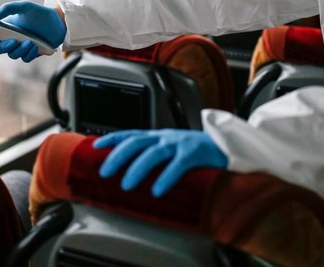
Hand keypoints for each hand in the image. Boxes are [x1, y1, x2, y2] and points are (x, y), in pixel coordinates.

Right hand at [0, 1, 65, 61]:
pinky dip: (28, 54)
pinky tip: (35, 46)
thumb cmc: (39, 12)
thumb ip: (8, 8)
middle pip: (0, 49)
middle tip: (13, 41)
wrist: (58, 21)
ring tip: (29, 42)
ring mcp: (21, 46)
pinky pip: (25, 58)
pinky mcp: (31, 52)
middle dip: (4, 47)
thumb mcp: (24, 6)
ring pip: (13, 55)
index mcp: (6, 28)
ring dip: (19, 50)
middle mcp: (12, 38)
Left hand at [93, 129, 227, 196]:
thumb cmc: (198, 152)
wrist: (229, 146)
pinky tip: (157, 190)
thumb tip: (130, 169)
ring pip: (153, 153)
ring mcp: (180, 144)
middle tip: (104, 172)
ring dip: (136, 169)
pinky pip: (177, 166)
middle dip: (117, 156)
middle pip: (136, 142)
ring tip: (126, 185)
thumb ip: (154, 155)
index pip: (130, 134)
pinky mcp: (195, 154)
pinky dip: (165, 178)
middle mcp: (166, 137)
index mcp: (159, 136)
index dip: (112, 139)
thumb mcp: (172, 149)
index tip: (95, 146)